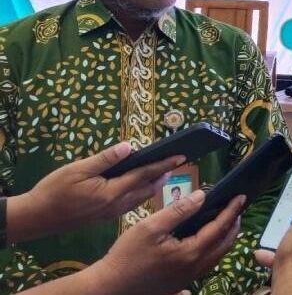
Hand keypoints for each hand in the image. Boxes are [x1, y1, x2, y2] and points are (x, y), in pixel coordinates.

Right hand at [8, 141, 183, 241]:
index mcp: (112, 192)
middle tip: (176, 163)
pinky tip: (139, 187)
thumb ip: (104, 159)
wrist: (36, 218)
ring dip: (152, 185)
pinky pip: (130, 204)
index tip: (181, 156)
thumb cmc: (54, 191)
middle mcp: (116, 205)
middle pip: (147, 188)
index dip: (163, 165)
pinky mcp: (105, 216)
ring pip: (140, 198)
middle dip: (162, 175)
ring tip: (162, 173)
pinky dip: (140, 193)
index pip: (144, 175)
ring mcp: (111, 213)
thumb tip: (129, 146)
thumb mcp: (77, 170)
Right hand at [84, 189, 243, 294]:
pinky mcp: (181, 283)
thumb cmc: (127, 255)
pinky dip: (214, 248)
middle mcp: (195, 268)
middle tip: (237, 208)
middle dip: (233, 225)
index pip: (219, 228)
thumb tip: (202, 196)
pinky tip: (207, 240)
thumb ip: (179, 211)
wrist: (110, 287)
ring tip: (227, 221)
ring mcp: (189, 278)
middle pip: (224, 244)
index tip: (241, 197)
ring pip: (217, 256)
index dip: (231, 211)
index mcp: (191, 253)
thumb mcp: (151, 226)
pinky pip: (207, 264)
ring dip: (225, 238)